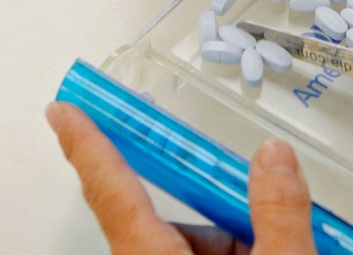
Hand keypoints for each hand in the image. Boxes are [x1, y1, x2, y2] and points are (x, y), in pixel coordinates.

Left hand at [46, 102, 316, 254]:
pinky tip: (279, 249)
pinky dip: (244, 249)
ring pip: (195, 242)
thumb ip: (279, 213)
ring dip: (239, 235)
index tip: (65, 112)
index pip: (113, 189)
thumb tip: (275, 155)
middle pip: (169, 219)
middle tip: (257, 215)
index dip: (88, 145)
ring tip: (285, 244)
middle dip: (218, 206)